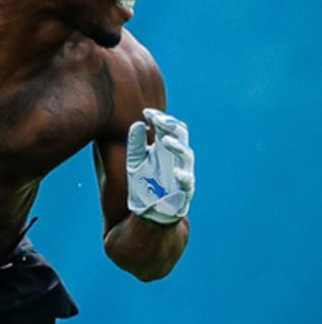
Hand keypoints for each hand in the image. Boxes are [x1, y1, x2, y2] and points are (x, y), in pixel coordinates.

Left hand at [126, 108, 194, 224]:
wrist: (149, 211)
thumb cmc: (144, 183)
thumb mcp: (135, 163)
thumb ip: (135, 145)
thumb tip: (137, 123)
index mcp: (165, 148)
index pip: (168, 127)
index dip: (159, 118)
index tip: (146, 112)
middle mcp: (176, 157)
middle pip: (181, 135)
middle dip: (171, 125)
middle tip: (158, 119)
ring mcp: (183, 172)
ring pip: (187, 155)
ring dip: (177, 146)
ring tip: (164, 140)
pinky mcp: (185, 190)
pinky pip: (188, 182)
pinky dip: (183, 176)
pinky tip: (175, 173)